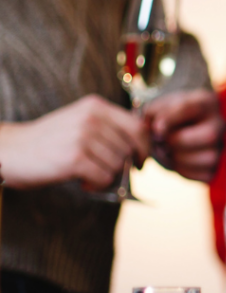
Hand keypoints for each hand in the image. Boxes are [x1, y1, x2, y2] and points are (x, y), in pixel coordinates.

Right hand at [0, 95, 148, 191]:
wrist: (10, 151)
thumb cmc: (48, 141)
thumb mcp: (79, 122)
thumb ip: (108, 128)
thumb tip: (141, 148)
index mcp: (96, 106)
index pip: (138, 126)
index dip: (145, 146)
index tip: (140, 160)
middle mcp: (92, 118)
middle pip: (129, 147)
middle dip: (124, 165)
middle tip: (107, 173)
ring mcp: (83, 137)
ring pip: (118, 164)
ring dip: (107, 176)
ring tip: (88, 176)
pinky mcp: (75, 158)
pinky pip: (104, 177)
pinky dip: (97, 185)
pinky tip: (83, 183)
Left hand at [145, 90, 223, 182]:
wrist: (176, 131)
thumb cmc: (168, 117)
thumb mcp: (159, 107)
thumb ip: (152, 112)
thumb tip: (149, 126)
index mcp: (207, 102)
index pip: (191, 108)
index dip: (170, 119)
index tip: (156, 128)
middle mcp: (220, 123)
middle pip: (209, 135)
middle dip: (178, 141)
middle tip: (161, 142)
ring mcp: (221, 145)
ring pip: (208, 158)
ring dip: (179, 158)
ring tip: (166, 151)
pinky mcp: (216, 166)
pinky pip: (204, 174)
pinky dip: (184, 170)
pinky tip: (176, 160)